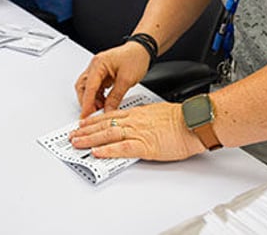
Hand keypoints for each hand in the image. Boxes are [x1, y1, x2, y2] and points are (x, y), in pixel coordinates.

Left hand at [68, 102, 205, 160]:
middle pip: (104, 124)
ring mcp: (138, 133)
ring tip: (77, 143)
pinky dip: (108, 150)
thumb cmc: (182, 119)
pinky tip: (97, 153)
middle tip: (73, 136)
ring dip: (90, 139)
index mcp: (138, 113)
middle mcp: (135, 121)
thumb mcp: (158, 113)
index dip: (94, 120)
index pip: (110, 116)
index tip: (83, 124)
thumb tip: (139, 121)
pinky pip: (122, 148)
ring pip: (108, 135)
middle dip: (86, 131)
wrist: (194, 122)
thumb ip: (146, 117)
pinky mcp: (145, 146)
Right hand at [75, 43, 150, 117]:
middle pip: (83, 87)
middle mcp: (96, 66)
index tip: (85, 116)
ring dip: (92, 100)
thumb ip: (115, 97)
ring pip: (88, 88)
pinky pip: (95, 88)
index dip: (87, 104)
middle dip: (86, 102)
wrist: (143, 50)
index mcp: (99, 64)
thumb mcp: (127, 80)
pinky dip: (98, 97)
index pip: (89, 87)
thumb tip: (107, 110)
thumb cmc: (136, 57)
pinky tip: (104, 103)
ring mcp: (98, 70)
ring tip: (101, 109)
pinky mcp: (103, 74)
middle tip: (93, 114)